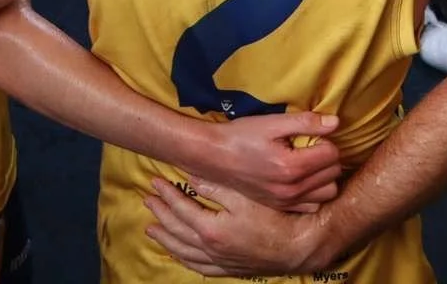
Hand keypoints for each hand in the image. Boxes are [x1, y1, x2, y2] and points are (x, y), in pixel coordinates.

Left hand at [143, 178, 330, 278]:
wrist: (297, 246)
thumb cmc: (274, 218)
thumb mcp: (246, 197)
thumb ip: (217, 187)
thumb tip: (192, 176)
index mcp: (211, 229)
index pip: (180, 209)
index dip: (167, 194)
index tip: (155, 182)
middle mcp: (210, 249)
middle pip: (177, 231)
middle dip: (161, 214)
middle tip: (148, 200)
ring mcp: (218, 261)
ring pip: (183, 252)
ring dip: (166, 239)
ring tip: (153, 229)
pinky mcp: (229, 269)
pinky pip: (199, 267)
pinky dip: (184, 260)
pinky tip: (179, 255)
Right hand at [200, 111, 343, 207]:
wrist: (214, 157)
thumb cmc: (242, 136)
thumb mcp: (273, 123)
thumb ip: (306, 122)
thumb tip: (335, 123)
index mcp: (292, 166)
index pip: (332, 154)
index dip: (326, 140)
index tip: (312, 135)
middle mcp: (292, 189)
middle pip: (334, 173)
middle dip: (328, 157)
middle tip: (312, 147)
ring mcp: (286, 202)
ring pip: (328, 193)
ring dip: (325, 177)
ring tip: (310, 163)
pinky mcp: (280, 207)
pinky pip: (312, 206)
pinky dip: (314, 193)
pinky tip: (302, 180)